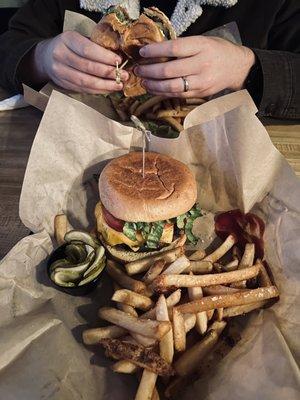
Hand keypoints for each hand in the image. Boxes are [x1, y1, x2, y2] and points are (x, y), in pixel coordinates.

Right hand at [32, 31, 128, 93]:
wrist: (46, 57)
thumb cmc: (69, 46)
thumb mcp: (78, 38)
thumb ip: (95, 46)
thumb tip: (118, 57)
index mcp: (67, 39)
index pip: (87, 50)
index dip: (104, 57)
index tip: (119, 61)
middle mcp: (61, 55)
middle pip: (88, 67)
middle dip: (108, 73)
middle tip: (124, 76)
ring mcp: (60, 72)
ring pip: (85, 82)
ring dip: (105, 85)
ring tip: (119, 85)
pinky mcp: (63, 84)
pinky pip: (83, 89)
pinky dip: (98, 91)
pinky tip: (109, 89)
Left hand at [136, 36, 254, 97]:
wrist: (237, 68)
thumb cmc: (217, 51)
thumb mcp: (203, 41)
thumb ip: (183, 46)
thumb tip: (156, 51)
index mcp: (201, 46)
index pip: (174, 48)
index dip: (155, 51)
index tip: (142, 52)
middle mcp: (201, 65)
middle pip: (169, 70)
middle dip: (149, 71)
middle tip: (138, 70)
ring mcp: (201, 82)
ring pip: (172, 86)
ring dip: (154, 85)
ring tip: (143, 81)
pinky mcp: (199, 94)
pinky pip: (177, 94)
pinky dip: (163, 92)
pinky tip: (154, 89)